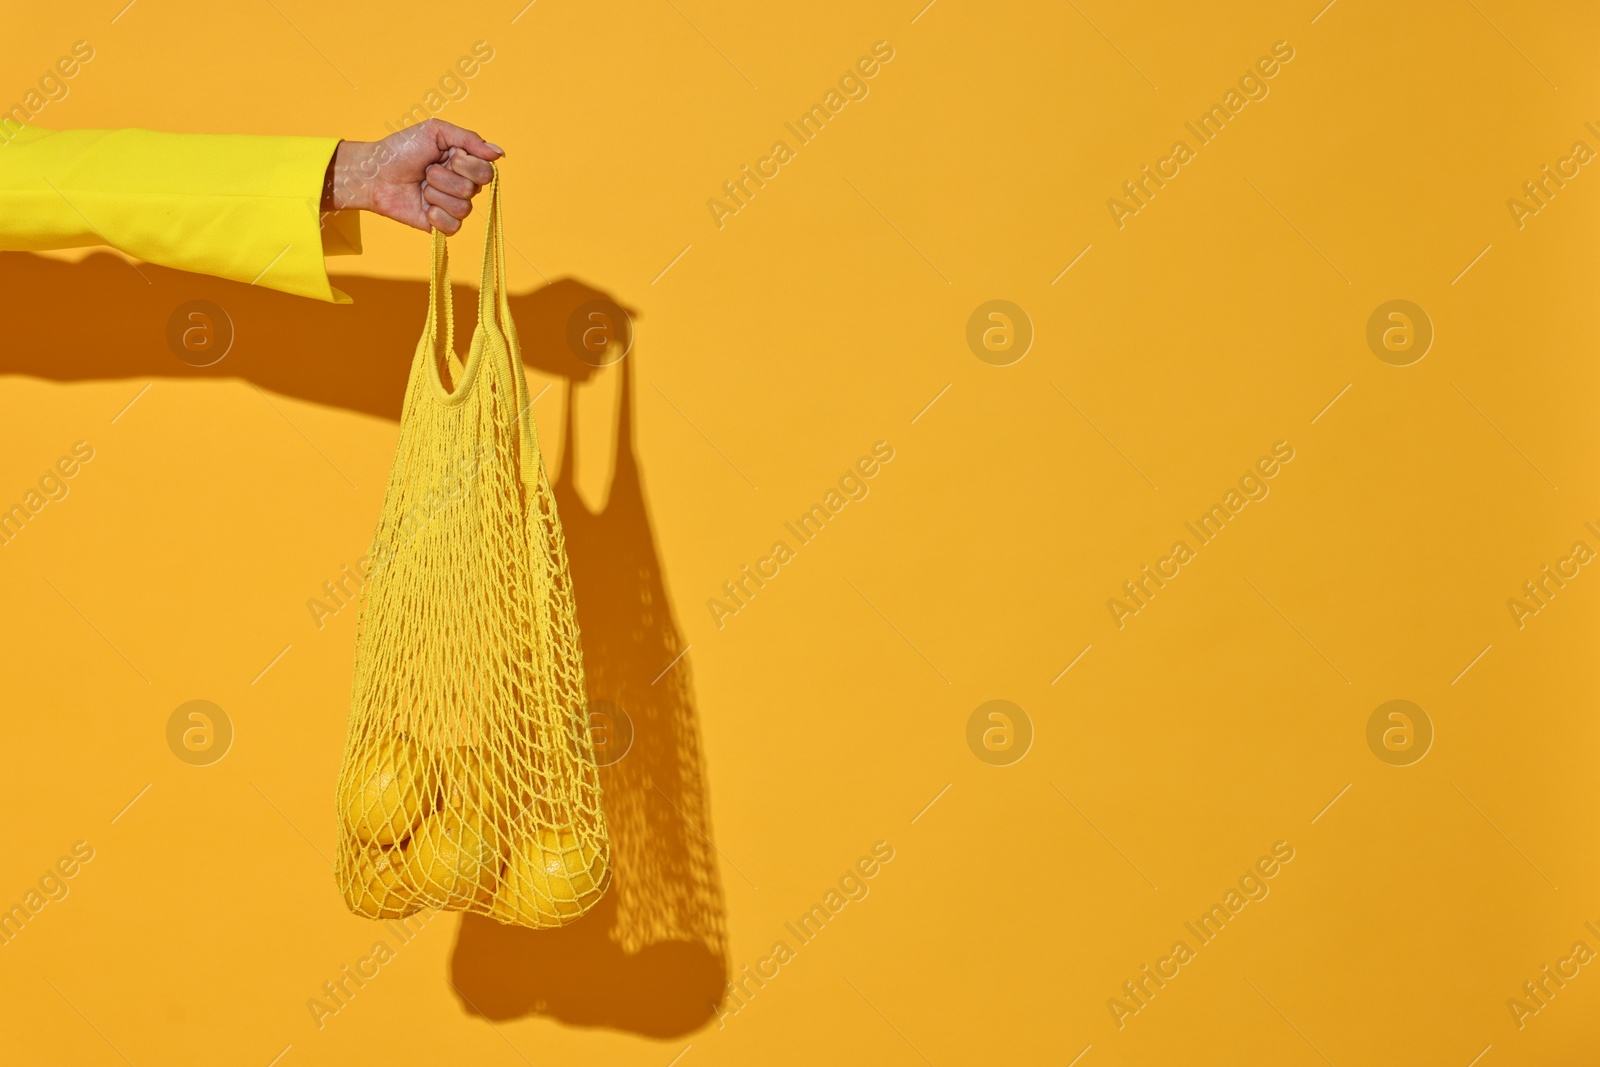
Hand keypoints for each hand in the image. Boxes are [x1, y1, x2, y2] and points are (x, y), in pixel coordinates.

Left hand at [324, 118, 503, 233]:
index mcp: (465, 163)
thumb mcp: (435, 131)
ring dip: (435, 194)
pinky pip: (454, 226)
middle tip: (427, 171)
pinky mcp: (441, 225)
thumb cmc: (401, 149)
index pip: (486, 172)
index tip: (445, 156)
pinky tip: (423, 207)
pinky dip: (436, 216)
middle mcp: (463, 185)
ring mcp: (452, 206)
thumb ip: (470, 139)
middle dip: (445, 178)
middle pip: (473, 190)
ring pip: (462, 208)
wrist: (375, 174)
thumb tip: (500, 154)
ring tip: (421, 187)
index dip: (465, 165)